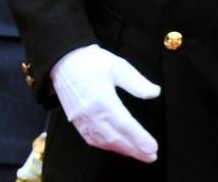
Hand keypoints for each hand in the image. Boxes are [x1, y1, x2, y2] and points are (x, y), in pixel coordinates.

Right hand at [50, 44, 159, 161]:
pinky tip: (117, 147)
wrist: (63, 60)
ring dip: (122, 150)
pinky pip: (92, 139)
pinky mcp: (76, 121)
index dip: (139, 138)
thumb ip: (136, 81)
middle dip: (135, 149)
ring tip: (139, 154)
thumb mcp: (117, 65)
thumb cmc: (90, 61)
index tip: (153, 147)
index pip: (124, 124)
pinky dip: (106, 146)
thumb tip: (155, 93)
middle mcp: (90, 112)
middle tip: (151, 156)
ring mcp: (81, 119)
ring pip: (104, 142)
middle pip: (115, 138)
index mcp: (102, 98)